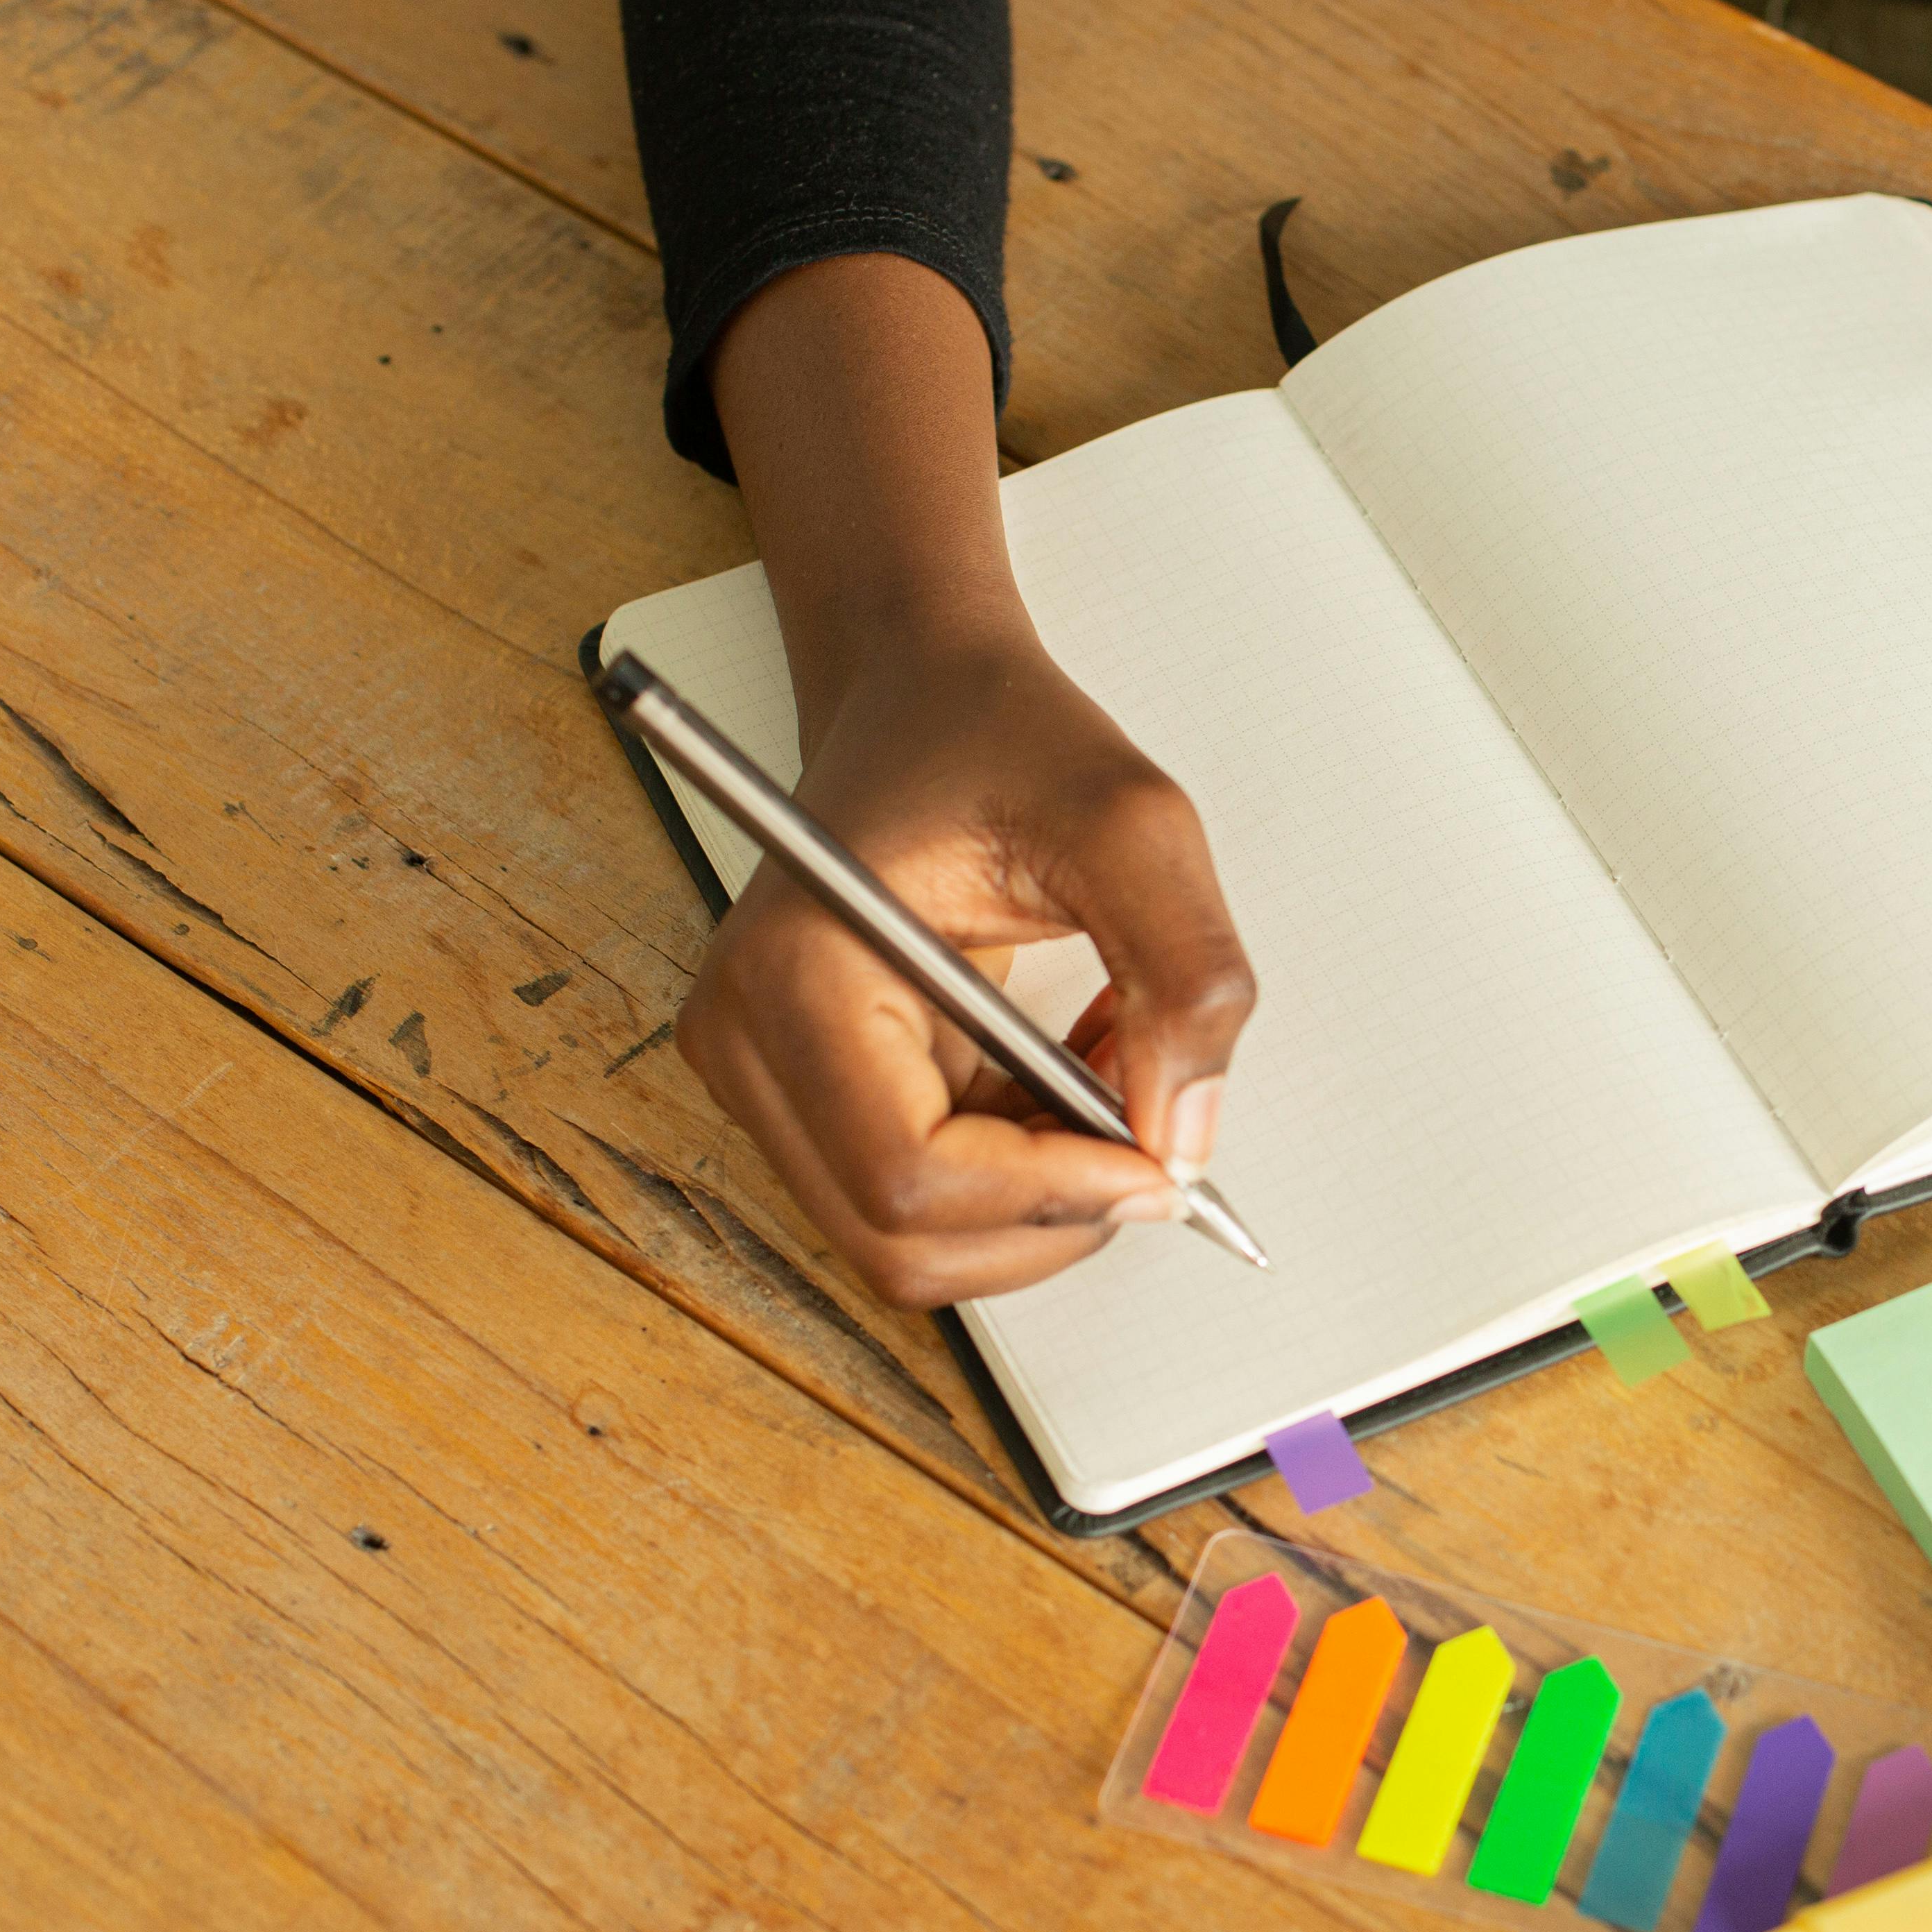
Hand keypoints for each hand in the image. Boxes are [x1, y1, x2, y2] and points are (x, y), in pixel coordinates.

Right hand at [677, 623, 1255, 1306]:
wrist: (927, 693)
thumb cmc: (995, 732)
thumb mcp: (1130, 822)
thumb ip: (1183, 972)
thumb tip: (1184, 1135)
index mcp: (792, 968)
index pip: (907, 1175)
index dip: (1049, 1194)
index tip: (1157, 1161)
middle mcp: (747, 1037)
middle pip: (900, 1238)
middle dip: (1049, 1213)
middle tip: (1150, 1130)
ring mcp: (768, 1074)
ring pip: (917, 1237)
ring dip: (1043, 1194)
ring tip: (1115, 1071)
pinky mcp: (814, 1091)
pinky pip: (927, 1196)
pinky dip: (1026, 1167)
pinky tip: (1075, 1072)